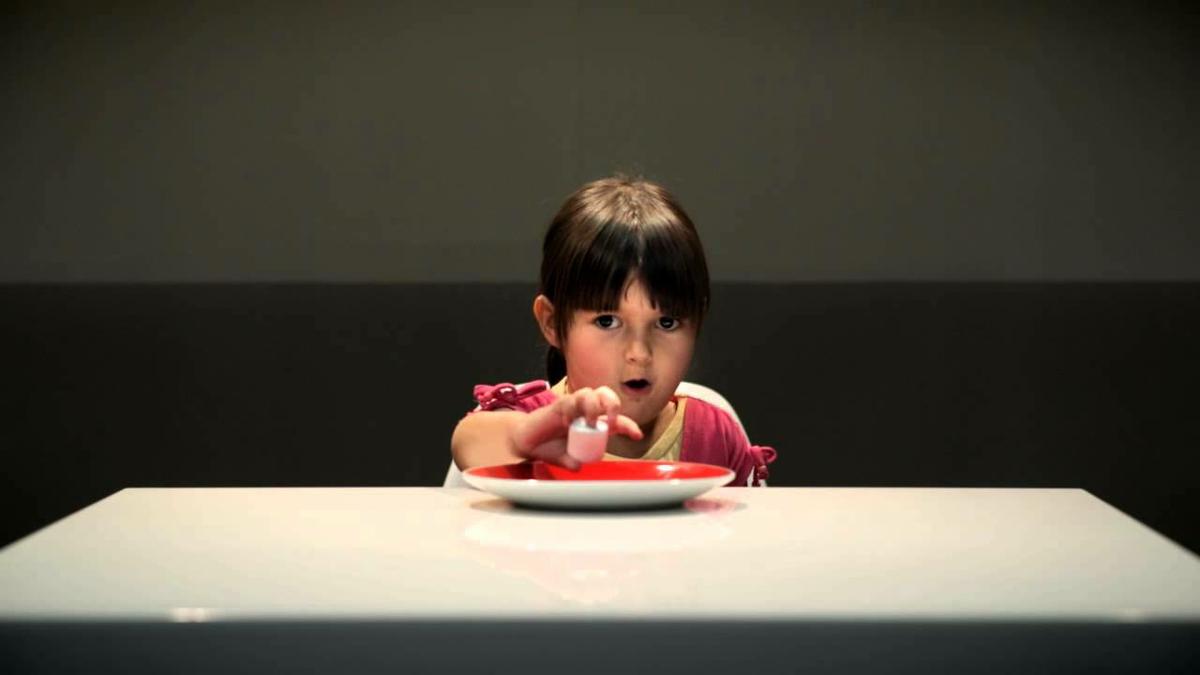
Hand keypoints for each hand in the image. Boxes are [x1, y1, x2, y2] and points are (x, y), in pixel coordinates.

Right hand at [509, 386, 643, 468]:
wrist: (527, 442)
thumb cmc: (550, 448)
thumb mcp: (566, 459)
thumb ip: (573, 461)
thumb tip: (578, 465)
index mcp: (594, 425)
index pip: (617, 421)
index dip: (629, 426)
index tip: (637, 435)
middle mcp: (586, 412)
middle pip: (607, 395)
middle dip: (613, 404)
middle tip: (610, 420)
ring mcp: (573, 406)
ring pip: (590, 392)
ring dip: (592, 406)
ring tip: (588, 422)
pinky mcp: (559, 404)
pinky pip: (569, 400)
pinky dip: (571, 409)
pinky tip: (567, 422)